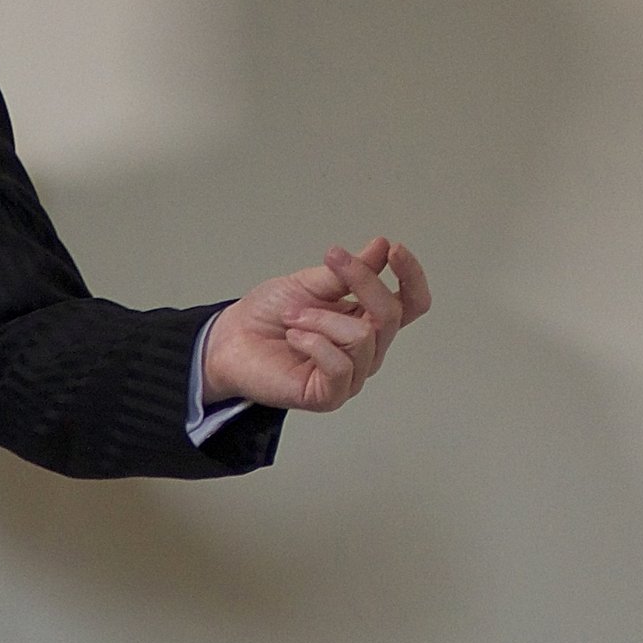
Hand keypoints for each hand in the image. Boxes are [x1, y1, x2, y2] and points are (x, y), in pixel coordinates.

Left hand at [198, 235, 430, 413]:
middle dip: (361, 282)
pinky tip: (294, 338)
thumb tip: (379, 247)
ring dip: (321, 317)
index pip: (411, 304)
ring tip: (293, 318)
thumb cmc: (269, 314)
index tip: (393, 250)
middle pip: (391, 315)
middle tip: (330, 262)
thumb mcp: (311, 283)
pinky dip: (314, 343)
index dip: (411, 277)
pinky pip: (340, 365)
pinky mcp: (330, 395)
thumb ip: (349, 272)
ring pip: (362, 337)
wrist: (231, 340)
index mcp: (368, 320)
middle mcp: (367, 350)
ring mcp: (351, 375)